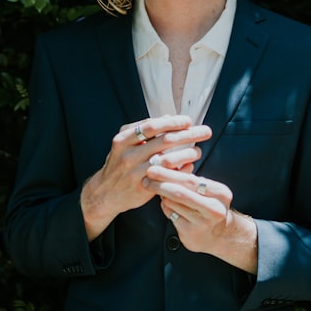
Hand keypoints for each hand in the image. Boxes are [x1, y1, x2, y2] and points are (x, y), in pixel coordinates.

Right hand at [80, 115, 211, 239]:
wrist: (105, 193)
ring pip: (168, 160)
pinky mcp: (143, 187)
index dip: (172, 122)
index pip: (152, 126)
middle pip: (164, 141)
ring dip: (187, 153)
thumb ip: (144, 130)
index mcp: (123, 139)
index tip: (188, 121)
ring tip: (198, 150)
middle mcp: (128, 154)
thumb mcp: (124, 143)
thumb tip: (168, 117)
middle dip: (188, 134)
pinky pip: (167, 177)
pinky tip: (190, 165)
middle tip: (205, 131)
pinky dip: (181, 170)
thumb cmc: (119, 163)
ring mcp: (135, 172)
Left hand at [148, 167, 258, 273]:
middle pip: (180, 193)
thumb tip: (165, 165)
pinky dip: (165, 206)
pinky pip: (170, 214)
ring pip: (172, 203)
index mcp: (220, 193)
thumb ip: (192, 180)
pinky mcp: (190, 233)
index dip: (169, 173)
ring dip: (162, 195)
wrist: (221, 235)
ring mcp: (202, 223)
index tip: (153, 168)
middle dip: (160, 183)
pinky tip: (167, 204)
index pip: (191, 180)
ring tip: (157, 189)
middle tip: (146, 178)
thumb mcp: (210, 191)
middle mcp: (214, 209)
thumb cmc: (210, 205)